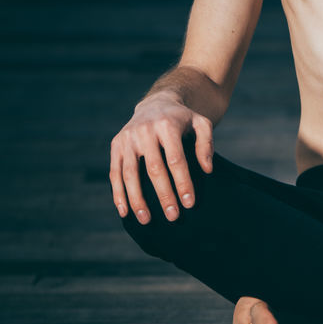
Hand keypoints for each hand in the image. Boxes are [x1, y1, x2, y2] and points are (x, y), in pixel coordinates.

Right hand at [109, 94, 213, 224]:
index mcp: (167, 125)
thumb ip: (206, 144)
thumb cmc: (182, 120)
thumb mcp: (201, 124)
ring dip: (137, 199)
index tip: (189, 203)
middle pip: (154, 168)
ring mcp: (128, 137)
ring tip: (146, 220)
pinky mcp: (116, 145)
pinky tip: (124, 212)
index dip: (182, 183)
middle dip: (163, 195)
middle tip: (173, 217)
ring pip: (130, 173)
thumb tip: (207, 170)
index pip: (176, 159)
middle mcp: (145, 130)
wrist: (156, 103)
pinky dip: (118, 193)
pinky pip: (115, 172)